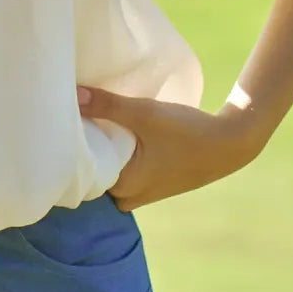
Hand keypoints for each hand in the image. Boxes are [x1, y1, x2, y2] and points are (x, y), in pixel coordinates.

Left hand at [76, 85, 265, 211]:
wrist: (230, 143)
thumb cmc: (187, 131)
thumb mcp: (144, 113)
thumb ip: (108, 104)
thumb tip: (73, 94)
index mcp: (123, 188)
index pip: (83, 175)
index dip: (72, 153)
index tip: (62, 131)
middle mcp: (130, 197)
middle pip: (95, 176)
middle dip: (86, 154)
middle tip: (72, 126)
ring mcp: (143, 193)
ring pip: (110, 175)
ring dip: (104, 155)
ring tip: (92, 128)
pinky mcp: (154, 184)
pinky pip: (125, 174)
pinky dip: (119, 159)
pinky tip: (117, 135)